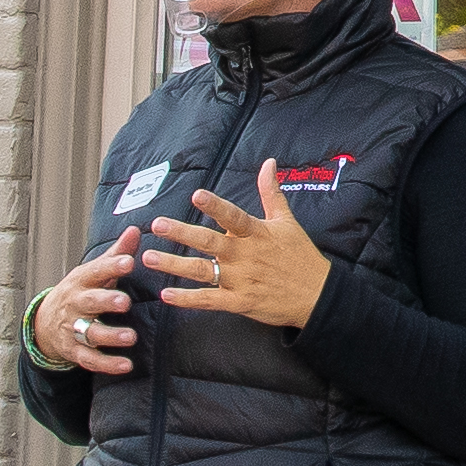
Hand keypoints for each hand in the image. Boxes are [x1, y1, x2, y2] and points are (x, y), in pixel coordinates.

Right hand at [29, 235, 143, 375]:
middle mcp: (75, 304)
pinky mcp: (74, 350)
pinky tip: (126, 365)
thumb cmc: (80, 291)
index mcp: (82, 281)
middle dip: (106, 301)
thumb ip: (116, 254)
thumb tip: (135, 230)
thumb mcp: (93, 272)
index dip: (112, 266)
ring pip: (90, 332)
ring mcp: (72, 328)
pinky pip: (89, 359)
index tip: (129, 261)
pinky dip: (107, 364)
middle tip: (124, 302)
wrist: (45, 322)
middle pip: (89, 302)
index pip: (97, 271)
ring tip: (131, 337)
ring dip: (110, 336)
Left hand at [147, 173, 329, 330]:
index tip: (196, 194)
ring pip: (202, 271)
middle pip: (209, 243)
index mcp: (257, 234)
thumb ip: (271, 192)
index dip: (215, 206)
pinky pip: (209, 300)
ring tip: (149, 258)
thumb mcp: (287, 221)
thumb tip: (268, 163)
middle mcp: (245, 256)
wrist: (317, 295)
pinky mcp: (240, 302)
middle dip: (181, 233)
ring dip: (174, 264)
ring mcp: (241, 280)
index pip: (233, 216)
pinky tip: (166, 294)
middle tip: (157, 225)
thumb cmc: (301, 256)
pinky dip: (187, 299)